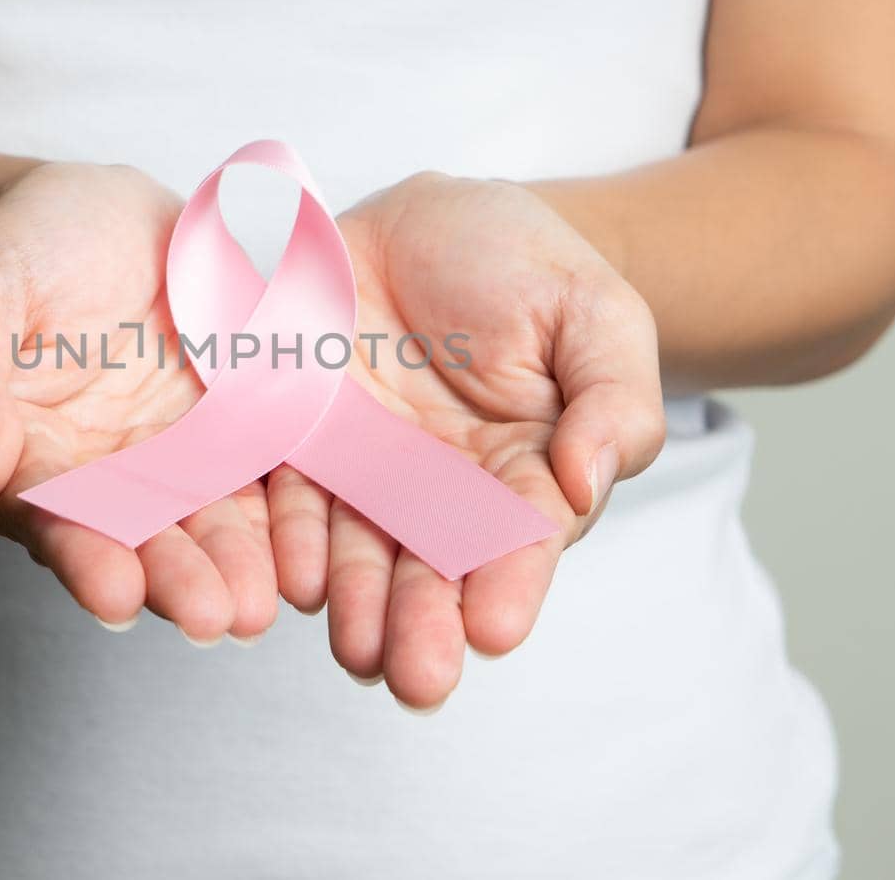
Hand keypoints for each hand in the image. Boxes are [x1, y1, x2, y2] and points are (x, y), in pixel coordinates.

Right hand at [0, 162, 277, 642]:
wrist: (96, 212)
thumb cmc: (18, 248)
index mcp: (17, 456)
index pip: (45, 514)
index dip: (79, 553)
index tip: (114, 591)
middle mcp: (94, 475)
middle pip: (129, 535)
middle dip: (168, 579)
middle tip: (209, 617)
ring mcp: (168, 458)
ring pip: (198, 520)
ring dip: (228, 566)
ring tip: (258, 608)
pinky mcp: (232, 430)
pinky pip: (259, 475)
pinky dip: (280, 517)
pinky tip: (304, 555)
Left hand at [266, 172, 665, 707]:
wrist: (429, 216)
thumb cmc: (526, 263)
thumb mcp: (594, 311)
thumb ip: (611, 396)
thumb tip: (588, 480)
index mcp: (524, 472)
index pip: (520, 539)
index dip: (510, 583)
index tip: (496, 626)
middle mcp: (439, 490)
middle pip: (432, 568)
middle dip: (425, 624)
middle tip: (417, 678)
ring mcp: (364, 469)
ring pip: (356, 549)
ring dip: (355, 603)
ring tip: (357, 647)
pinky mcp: (296, 438)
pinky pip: (283, 495)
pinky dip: (285, 539)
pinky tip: (291, 578)